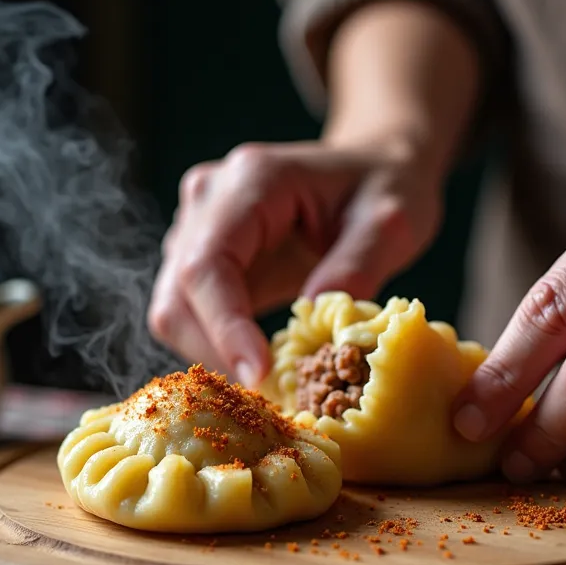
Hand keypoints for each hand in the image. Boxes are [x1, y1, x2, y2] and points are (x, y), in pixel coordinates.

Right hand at [148, 138, 443, 386]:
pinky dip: (219, 347)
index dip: (224, 327)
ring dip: (213, 355)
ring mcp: (197, 226)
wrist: (373, 165)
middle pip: (177, 294)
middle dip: (216, 352)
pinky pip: (191, 314)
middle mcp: (208, 198)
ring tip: (271, 386)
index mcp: (251, 180)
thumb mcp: (391, 223)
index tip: (258, 377)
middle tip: (270, 399)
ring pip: (174, 310)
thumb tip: (317, 329)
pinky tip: (263, 366)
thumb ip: (357, 267)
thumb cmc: (384, 185)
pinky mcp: (202, 256)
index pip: (207, 264)